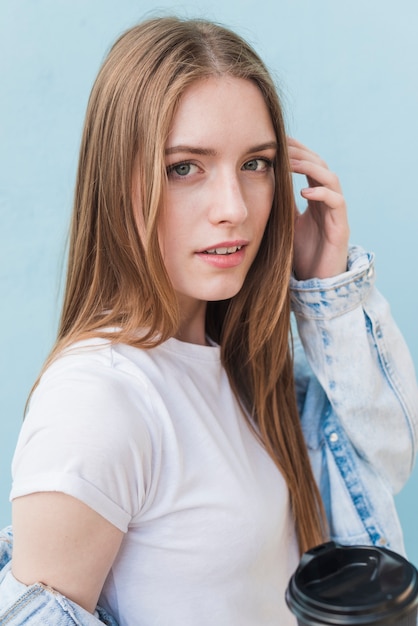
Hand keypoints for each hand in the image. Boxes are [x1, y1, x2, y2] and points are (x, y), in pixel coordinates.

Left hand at [288, 137, 349, 280]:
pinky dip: (322, 193)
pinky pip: (337, 201)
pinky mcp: (341, 227)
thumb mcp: (284, 225)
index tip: (275, 142)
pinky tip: (304, 192)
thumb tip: (257, 188)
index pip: (308, 166)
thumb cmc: (301, 255)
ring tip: (291, 163)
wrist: (316, 282)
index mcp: (314, 198)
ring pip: (331, 178)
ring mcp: (336, 213)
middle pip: (320, 165)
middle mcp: (327, 201)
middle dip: (301, 153)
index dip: (295, 152)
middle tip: (282, 145)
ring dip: (311, 167)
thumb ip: (278, 206)